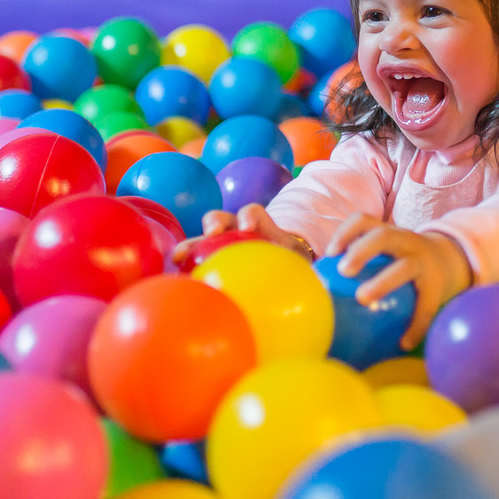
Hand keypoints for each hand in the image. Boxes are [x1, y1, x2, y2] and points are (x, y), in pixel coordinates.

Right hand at [171, 204, 312, 266]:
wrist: (281, 269)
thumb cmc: (288, 263)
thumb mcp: (296, 261)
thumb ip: (300, 265)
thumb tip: (322, 285)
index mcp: (260, 229)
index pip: (252, 214)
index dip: (249, 217)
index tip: (248, 227)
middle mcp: (236, 232)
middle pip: (222, 219)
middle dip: (214, 222)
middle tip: (212, 232)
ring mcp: (221, 244)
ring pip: (202, 239)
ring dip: (193, 243)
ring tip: (181, 255)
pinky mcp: (212, 258)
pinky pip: (196, 258)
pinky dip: (186, 264)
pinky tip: (176, 276)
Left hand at [327, 213, 471, 349]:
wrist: (450, 260)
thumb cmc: (402, 259)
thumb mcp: (387, 251)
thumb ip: (362, 262)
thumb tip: (320, 289)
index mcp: (388, 233)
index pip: (364, 221)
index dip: (346, 232)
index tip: (331, 253)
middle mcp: (406, 241)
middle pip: (383, 235)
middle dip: (361, 250)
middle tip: (343, 271)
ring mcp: (423, 261)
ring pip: (404, 267)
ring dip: (382, 282)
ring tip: (362, 299)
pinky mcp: (438, 284)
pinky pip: (427, 306)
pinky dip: (416, 325)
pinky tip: (404, 343)